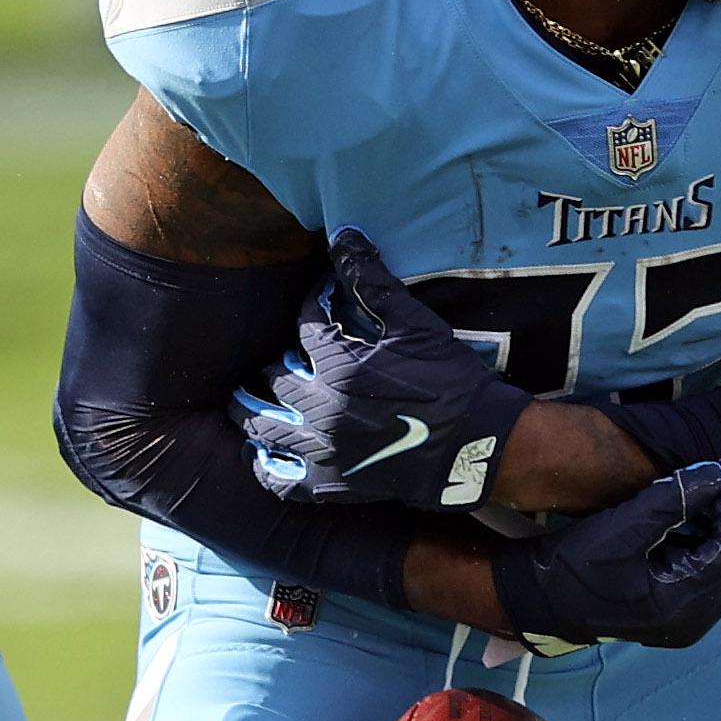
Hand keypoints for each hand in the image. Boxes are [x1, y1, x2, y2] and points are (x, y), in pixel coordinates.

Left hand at [230, 230, 529, 507]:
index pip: (306, 326)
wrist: (479, 449)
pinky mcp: (332, 486)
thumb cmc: (452, 384)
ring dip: (248, 412)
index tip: (317, 305)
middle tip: (274, 360)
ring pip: (264, 428)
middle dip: (273, 362)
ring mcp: (323, 452)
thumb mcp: (416, 327)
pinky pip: (281, 482)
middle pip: (275, 378)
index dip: (311, 308)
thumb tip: (343, 233)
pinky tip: (262, 456)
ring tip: (241, 402)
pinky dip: (265, 469)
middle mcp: (322, 409)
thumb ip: (374, 282)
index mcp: (340, 367)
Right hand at [490, 461, 720, 650]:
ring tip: (695, 500)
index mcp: (682, 605)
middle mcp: (695, 620)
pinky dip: (709, 543)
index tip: (719, 471)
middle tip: (708, 485)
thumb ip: (671, 501)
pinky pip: (716, 573)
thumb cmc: (573, 569)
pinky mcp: (683, 611)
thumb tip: (715, 475)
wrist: (543, 601)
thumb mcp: (620, 529)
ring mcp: (691, 619)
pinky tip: (685, 522)